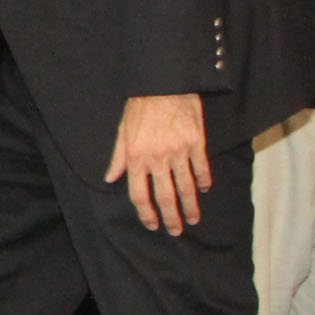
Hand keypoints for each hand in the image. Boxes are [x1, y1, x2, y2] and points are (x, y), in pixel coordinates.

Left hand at [107, 92, 210, 235]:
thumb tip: (109, 178)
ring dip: (190, 205)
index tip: (152, 224)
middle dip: (171, 217)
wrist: (163, 83)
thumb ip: (117, 158)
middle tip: (177, 230)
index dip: (146, 213)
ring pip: (186, 186)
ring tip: (193, 218)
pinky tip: (205, 189)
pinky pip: (201, 167)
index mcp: (136, 158)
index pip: (139, 194)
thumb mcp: (121, 132)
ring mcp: (178, 152)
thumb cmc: (139, 107)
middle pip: (164, 196)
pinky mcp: (196, 142)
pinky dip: (204, 180)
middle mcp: (157, 159)